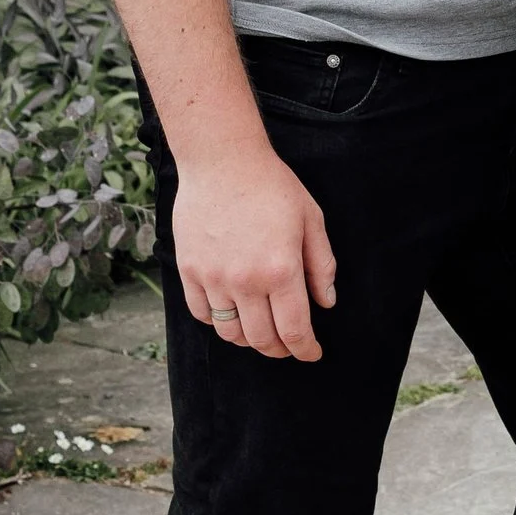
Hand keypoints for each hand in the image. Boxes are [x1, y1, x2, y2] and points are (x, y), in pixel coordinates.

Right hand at [171, 142, 336, 359]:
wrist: (222, 160)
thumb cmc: (272, 185)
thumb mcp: (311, 219)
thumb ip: (321, 265)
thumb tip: (326, 302)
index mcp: (281, 270)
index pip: (294, 331)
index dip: (305, 350)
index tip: (311, 353)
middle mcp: (246, 281)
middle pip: (262, 339)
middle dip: (280, 349)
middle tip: (289, 345)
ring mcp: (213, 277)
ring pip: (230, 333)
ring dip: (248, 339)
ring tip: (260, 330)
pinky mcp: (189, 270)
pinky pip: (202, 313)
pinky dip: (218, 321)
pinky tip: (231, 312)